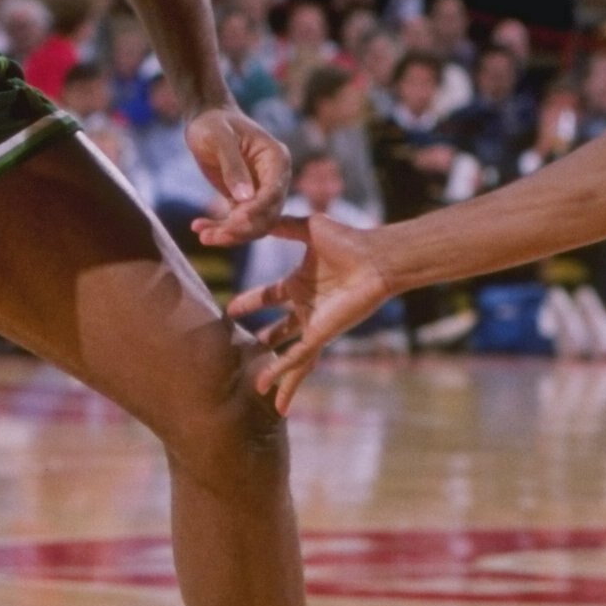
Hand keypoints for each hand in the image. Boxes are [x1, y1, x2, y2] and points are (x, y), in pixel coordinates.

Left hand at [185, 106, 291, 244]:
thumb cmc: (214, 123)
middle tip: (212, 236)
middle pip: (267, 215)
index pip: (274, 192)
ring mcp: (261, 191)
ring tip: (202, 235)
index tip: (236, 220)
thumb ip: (233, 166)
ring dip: (230, 234)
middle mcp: (274, 178)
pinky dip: (220, 228)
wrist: (205, 119)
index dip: (258, 209)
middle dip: (241, 229)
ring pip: (253, 223)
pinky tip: (198, 227)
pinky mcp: (244, 199)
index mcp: (276, 160)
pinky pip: (237, 221)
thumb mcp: (220, 139)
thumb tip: (245, 198)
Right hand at [230, 213, 392, 413]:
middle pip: (279, 329)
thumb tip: (249, 217)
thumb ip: (278, 226)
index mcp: (301, 283)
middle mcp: (307, 306)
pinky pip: (296, 359)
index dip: (250, 302)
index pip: (269, 296)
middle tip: (241, 346)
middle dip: (263, 338)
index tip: (230, 308)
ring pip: (290, 353)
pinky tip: (265, 387)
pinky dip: (281, 374)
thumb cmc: (348, 241)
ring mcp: (314, 324)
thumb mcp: (305, 228)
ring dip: (274, 370)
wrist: (374, 259)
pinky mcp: (321, 336)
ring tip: (256, 387)